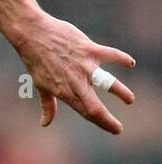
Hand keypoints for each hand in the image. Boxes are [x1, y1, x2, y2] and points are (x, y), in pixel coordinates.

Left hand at [18, 15, 135, 134]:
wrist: (33, 34)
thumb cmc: (36, 60)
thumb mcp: (41, 85)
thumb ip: (48, 105)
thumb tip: (45, 123)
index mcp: (65, 92)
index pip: (87, 113)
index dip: (102, 124)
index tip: (115, 129)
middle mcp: (76, 82)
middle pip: (96, 107)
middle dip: (109, 121)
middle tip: (119, 129)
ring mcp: (84, 66)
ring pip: (109, 83)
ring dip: (121, 93)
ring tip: (130, 100)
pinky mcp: (89, 49)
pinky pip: (111, 54)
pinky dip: (122, 58)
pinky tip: (130, 63)